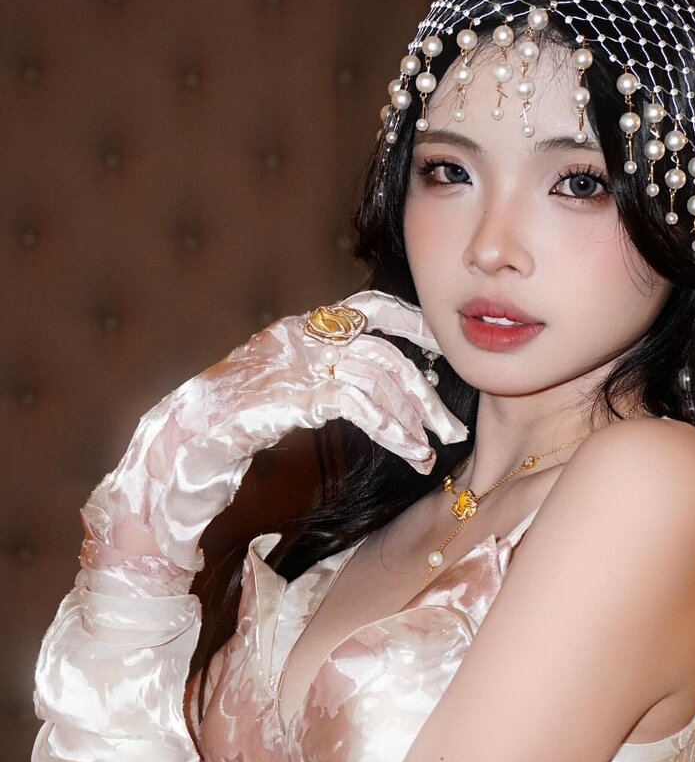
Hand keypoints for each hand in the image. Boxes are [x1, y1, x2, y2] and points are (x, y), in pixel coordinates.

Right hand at [82, 290, 469, 573]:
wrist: (175, 449)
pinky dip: (392, 429)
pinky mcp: (290, 392)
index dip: (415, 327)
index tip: (444, 357)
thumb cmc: (228, 430)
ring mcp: (294, 361)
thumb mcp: (286, 394)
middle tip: (453, 427)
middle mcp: (300, 335)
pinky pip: (358, 404)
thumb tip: (381, 389)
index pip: (372, 309)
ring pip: (377, 375)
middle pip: (385, 348)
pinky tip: (410, 452)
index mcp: (301, 329)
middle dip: (425, 391)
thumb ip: (327, 381)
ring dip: (413, 417)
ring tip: (432, 451)